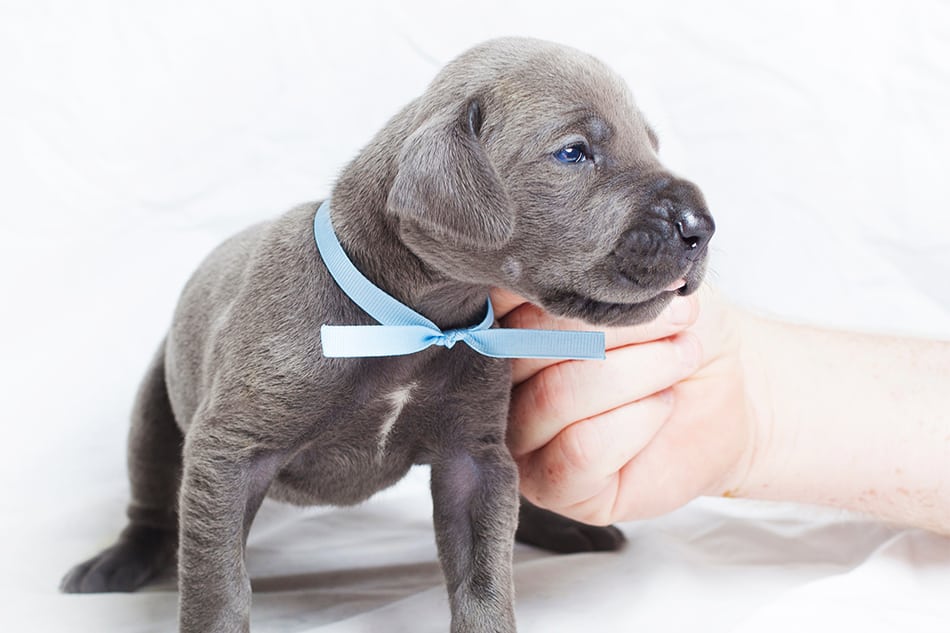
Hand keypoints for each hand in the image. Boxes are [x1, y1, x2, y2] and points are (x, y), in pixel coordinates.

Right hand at [491, 286, 755, 524]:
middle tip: (679, 320)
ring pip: (555, 396)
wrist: (732, 388)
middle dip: (614, 329)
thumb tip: (571, 263)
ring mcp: (521, 440)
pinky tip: (662, 406)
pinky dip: (635, 421)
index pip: (499, 301)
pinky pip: (580, 450)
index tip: (630, 285)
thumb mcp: (645, 286)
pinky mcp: (554, 488)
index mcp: (505, 327)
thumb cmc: (678, 330)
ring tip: (682, 357)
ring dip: (636, 372)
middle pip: (524, 347)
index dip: (563, 288)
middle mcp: (500, 384)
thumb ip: (597, 275)